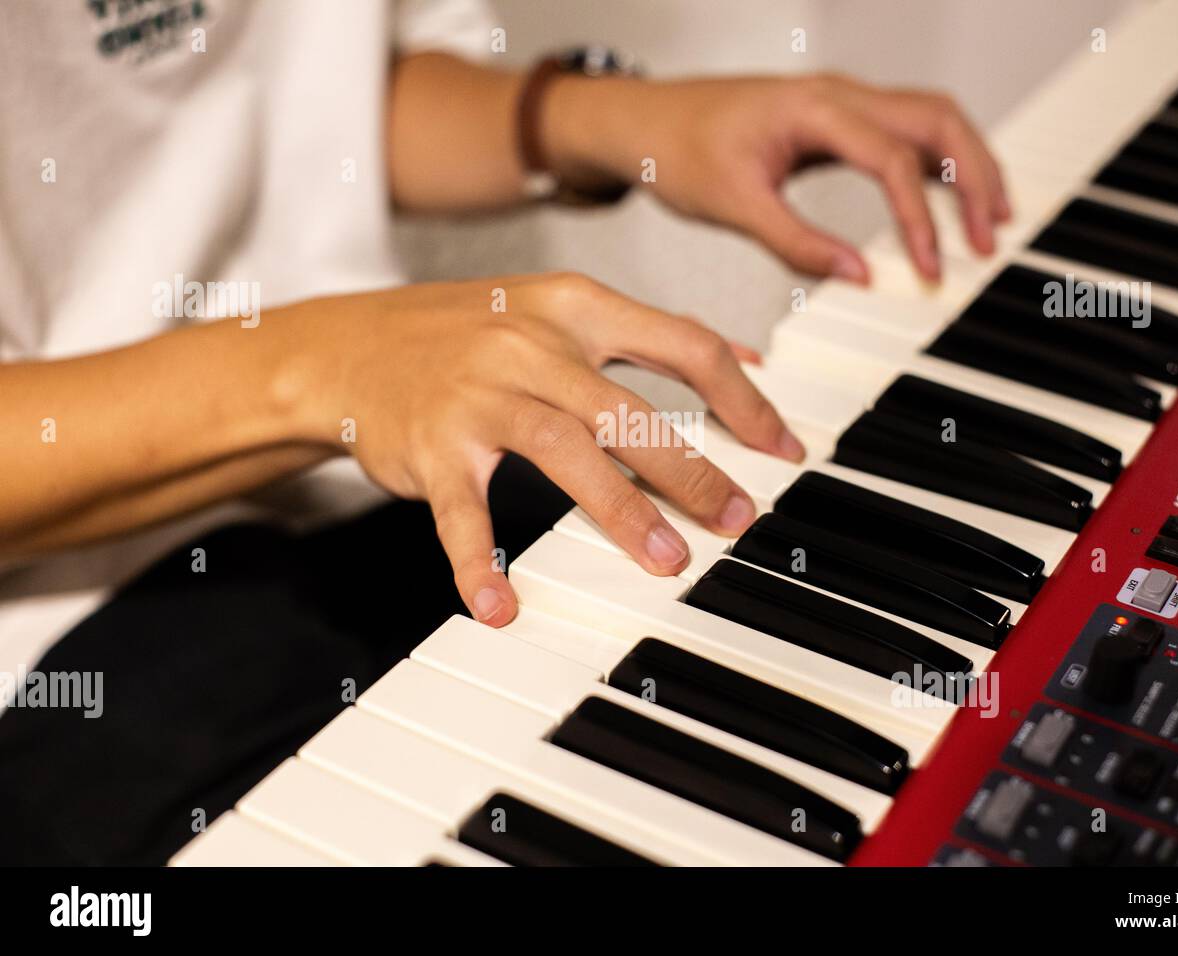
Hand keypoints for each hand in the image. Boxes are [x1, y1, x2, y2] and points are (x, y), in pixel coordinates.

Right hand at [283, 273, 804, 625]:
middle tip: (736, 519)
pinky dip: (480, 564)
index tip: (781, 448)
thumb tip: (742, 358)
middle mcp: (531, 344)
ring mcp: (478, 395)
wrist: (348, 345)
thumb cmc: (465, 335)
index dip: (743, 399)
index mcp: (575, 306)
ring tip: (665, 561)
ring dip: (621, 510)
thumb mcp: (556, 309)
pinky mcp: (430, 447)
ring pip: (565, 452)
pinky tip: (501, 605)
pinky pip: (461, 514)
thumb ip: (642, 335)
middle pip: (630, 409)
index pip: (684, 345)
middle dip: (693, 471)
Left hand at [547, 73, 1009, 282]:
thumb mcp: (733, 205)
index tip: (931, 269)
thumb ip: (797, 243)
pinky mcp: (839, 118)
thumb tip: (860, 278)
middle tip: (990, 238)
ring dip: (967, 164)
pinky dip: (939, 162)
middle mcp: (838, 94)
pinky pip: (908, 130)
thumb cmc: (678, 151)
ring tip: (991, 219)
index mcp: (812, 108)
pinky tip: (951, 199)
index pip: (891, 159)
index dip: (919, 218)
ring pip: (931, 118)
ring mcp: (842, 101)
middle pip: (937, 122)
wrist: (646, 120)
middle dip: (974, 178)